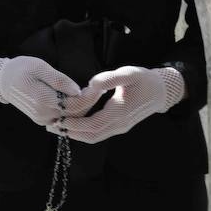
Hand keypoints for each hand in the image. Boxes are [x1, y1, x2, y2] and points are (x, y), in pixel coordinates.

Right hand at [0, 55, 91, 125]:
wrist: (2, 80)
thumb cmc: (21, 69)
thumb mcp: (40, 67)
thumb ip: (59, 80)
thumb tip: (78, 91)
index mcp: (43, 100)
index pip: (76, 103)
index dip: (90, 96)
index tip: (100, 86)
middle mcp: (43, 114)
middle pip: (76, 114)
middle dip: (89, 103)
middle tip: (99, 90)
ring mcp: (42, 119)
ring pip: (71, 119)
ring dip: (82, 109)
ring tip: (90, 95)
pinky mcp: (41, 120)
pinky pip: (63, 119)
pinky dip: (72, 112)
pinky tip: (77, 102)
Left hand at [53, 66, 185, 144]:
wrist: (161, 91)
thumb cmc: (144, 79)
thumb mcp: (128, 73)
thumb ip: (110, 78)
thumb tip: (91, 84)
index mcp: (120, 112)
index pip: (93, 125)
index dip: (74, 125)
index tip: (57, 119)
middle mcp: (120, 124)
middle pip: (92, 135)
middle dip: (70, 132)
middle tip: (49, 126)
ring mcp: (120, 127)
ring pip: (95, 136)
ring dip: (75, 134)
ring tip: (56, 126)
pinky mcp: (120, 125)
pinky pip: (99, 132)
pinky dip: (84, 131)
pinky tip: (71, 124)